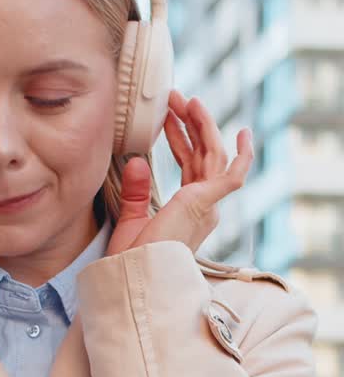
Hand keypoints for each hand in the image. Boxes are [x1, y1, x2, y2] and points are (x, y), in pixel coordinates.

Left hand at [106, 90, 253, 256]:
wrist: (133, 278)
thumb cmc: (132, 261)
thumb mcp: (131, 220)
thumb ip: (136, 192)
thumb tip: (135, 160)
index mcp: (188, 211)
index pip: (190, 166)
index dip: (181, 139)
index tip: (168, 117)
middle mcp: (202, 208)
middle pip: (202, 155)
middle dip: (190, 124)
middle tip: (175, 98)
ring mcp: (206, 206)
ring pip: (212, 155)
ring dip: (201, 125)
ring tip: (186, 100)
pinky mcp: (206, 203)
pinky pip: (233, 175)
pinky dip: (242, 155)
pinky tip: (244, 134)